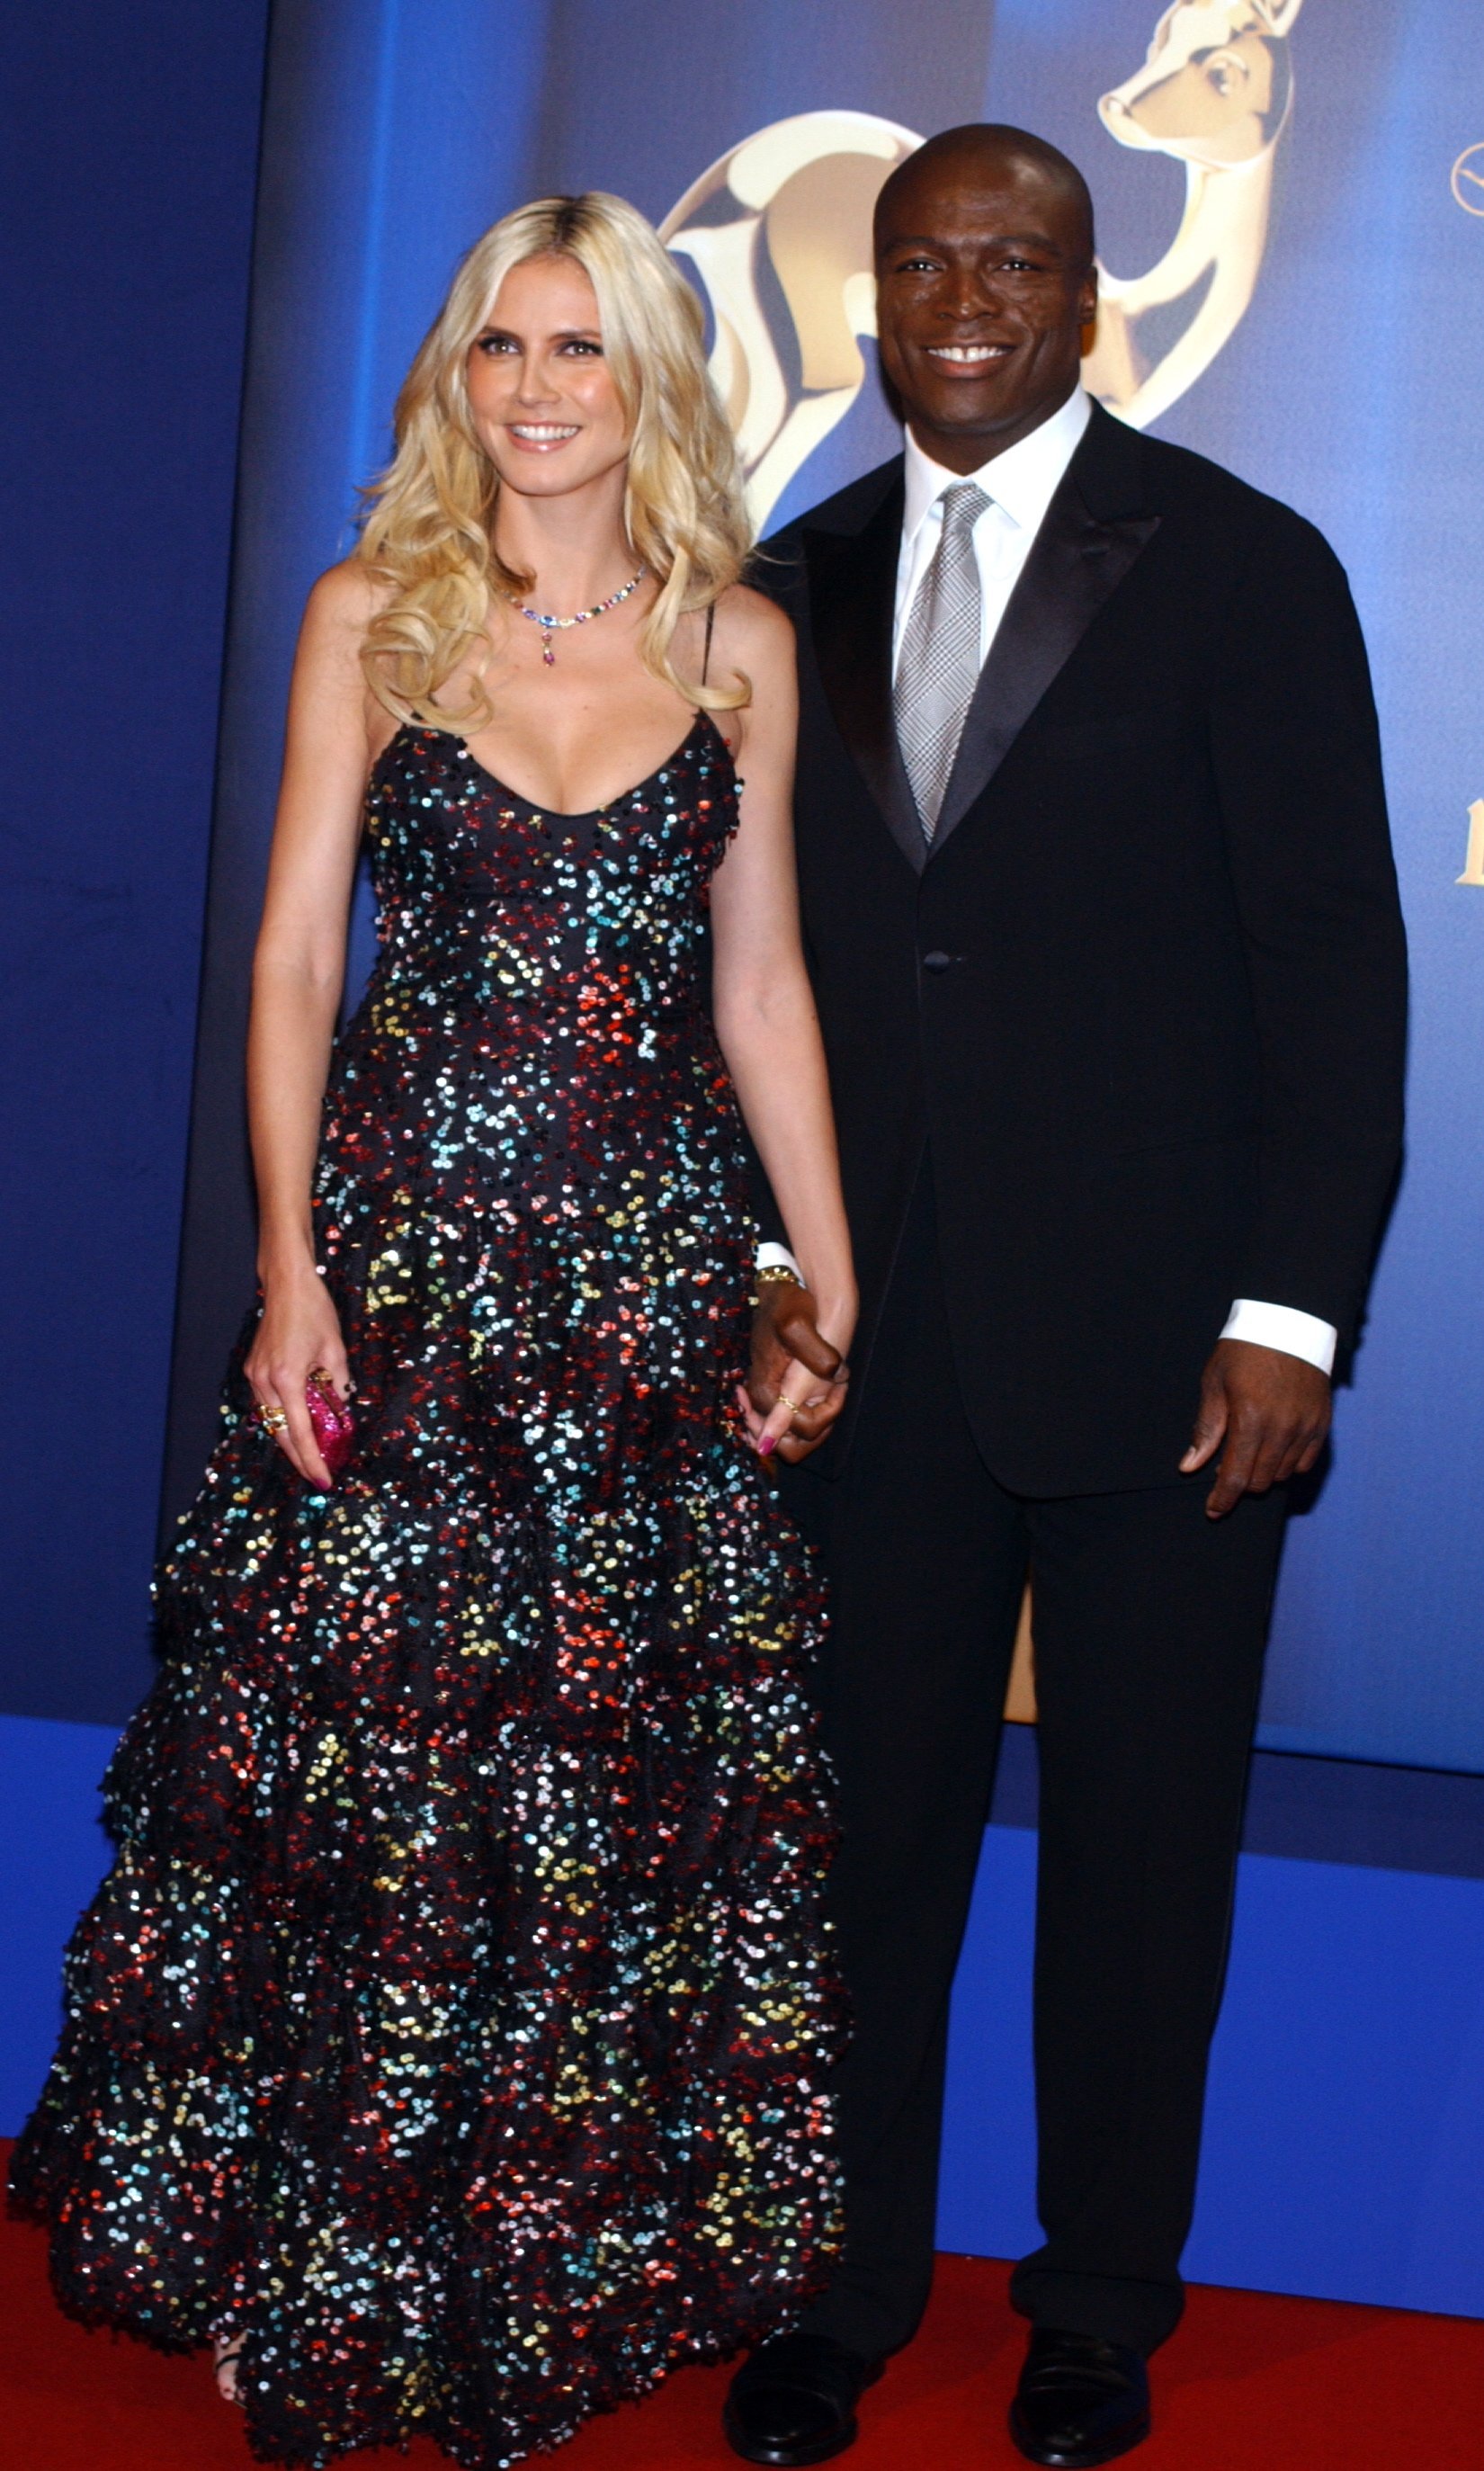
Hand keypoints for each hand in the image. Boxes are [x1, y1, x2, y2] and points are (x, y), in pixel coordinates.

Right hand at [244, 1259, 351, 1488]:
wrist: (286, 1284)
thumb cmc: (314, 1311)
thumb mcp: (335, 1350)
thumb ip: (339, 1386)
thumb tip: (342, 1412)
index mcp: (287, 1379)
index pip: (300, 1433)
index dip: (312, 1460)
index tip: (323, 1480)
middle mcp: (264, 1381)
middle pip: (281, 1433)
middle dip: (301, 1458)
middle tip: (319, 1476)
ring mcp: (254, 1376)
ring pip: (273, 1421)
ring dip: (291, 1440)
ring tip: (313, 1457)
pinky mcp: (253, 1370)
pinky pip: (268, 1404)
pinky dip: (284, 1418)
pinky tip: (300, 1426)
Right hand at [738, 1281, 851, 1463]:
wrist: (783, 1288)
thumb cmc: (791, 1304)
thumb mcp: (799, 1324)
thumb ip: (814, 1359)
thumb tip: (832, 1379)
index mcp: (766, 1390)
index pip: (797, 1432)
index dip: (825, 1415)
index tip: (836, 1382)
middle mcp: (763, 1400)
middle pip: (789, 1447)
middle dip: (818, 1426)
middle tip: (833, 1387)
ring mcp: (768, 1396)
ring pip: (793, 1439)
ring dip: (818, 1420)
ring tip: (832, 1383)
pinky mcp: (775, 1390)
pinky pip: (792, 1421)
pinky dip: (812, 1413)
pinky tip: (826, 1384)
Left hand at [1181, 1338, 1330, 1518]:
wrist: (1290, 1321)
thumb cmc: (1244, 1349)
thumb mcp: (1214, 1383)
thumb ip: (1206, 1429)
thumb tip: (1189, 1466)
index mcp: (1251, 1419)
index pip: (1236, 1477)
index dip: (1222, 1499)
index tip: (1213, 1509)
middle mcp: (1282, 1429)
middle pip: (1260, 1481)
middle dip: (1240, 1483)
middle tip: (1226, 1466)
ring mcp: (1306, 1427)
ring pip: (1282, 1475)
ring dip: (1263, 1472)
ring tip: (1250, 1450)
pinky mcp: (1322, 1423)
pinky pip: (1305, 1462)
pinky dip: (1287, 1464)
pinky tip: (1273, 1448)